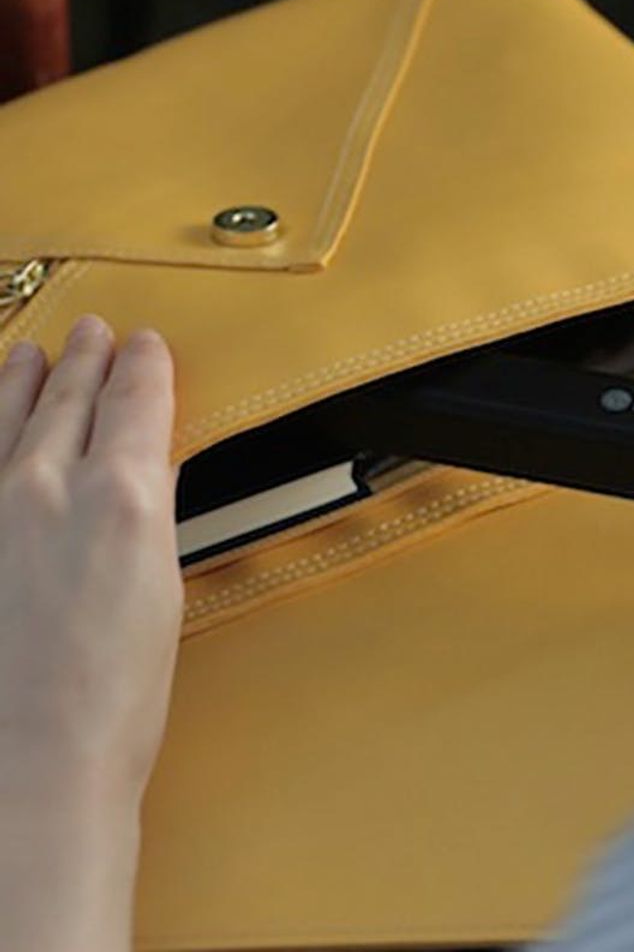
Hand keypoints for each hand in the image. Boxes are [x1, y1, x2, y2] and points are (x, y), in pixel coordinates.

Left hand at [0, 313, 179, 951]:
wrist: (31, 763)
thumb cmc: (110, 696)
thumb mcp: (157, 588)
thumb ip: (146, 515)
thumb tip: (145, 472)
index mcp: (119, 497)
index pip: (136, 403)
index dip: (144, 367)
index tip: (147, 346)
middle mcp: (44, 487)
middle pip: (67, 400)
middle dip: (84, 361)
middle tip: (91, 332)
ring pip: (3, 417)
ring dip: (19, 379)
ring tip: (26, 352)